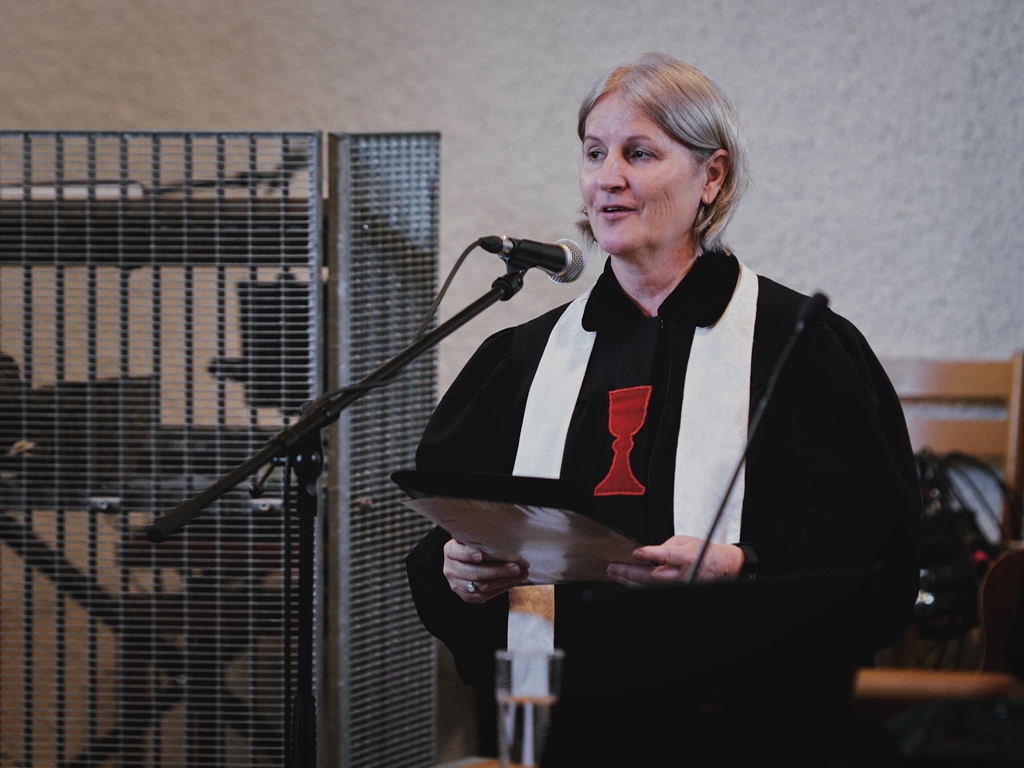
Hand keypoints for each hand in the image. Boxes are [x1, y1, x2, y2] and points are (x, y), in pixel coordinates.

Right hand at [443, 537, 527, 602]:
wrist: (466, 563)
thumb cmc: (473, 547)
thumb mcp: (473, 539)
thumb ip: (481, 538)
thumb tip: (505, 534)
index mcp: (450, 551)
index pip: (457, 552)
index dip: (468, 554)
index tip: (481, 555)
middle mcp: (451, 569)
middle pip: (475, 572)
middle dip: (498, 570)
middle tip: (516, 566)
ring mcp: (457, 585)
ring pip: (483, 586)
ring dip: (505, 580)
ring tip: (520, 573)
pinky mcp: (467, 597)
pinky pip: (486, 595)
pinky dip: (503, 588)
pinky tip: (514, 581)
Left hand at [607, 535, 744, 585]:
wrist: (721, 568)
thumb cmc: (703, 552)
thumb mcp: (685, 541)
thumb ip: (665, 547)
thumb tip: (646, 552)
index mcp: (686, 558)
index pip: (666, 556)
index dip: (650, 554)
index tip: (635, 552)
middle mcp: (682, 576)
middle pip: (652, 577)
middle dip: (629, 572)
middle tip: (613, 567)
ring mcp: (678, 586)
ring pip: (649, 586)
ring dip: (629, 580)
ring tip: (615, 574)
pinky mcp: (676, 589)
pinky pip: (654, 589)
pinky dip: (639, 585)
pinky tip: (628, 580)